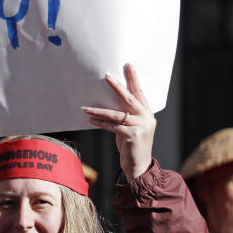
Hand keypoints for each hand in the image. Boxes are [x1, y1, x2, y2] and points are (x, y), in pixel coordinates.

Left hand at [81, 63, 155, 181]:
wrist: (139, 167)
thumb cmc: (132, 145)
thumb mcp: (131, 127)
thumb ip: (126, 115)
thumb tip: (108, 101)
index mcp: (147, 113)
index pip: (139, 93)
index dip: (134, 79)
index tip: (128, 65)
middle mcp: (147, 118)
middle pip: (130, 99)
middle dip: (117, 86)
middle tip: (107, 75)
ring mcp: (141, 127)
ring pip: (117, 114)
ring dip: (99, 110)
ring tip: (85, 107)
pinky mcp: (133, 136)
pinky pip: (113, 126)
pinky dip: (101, 123)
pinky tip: (91, 119)